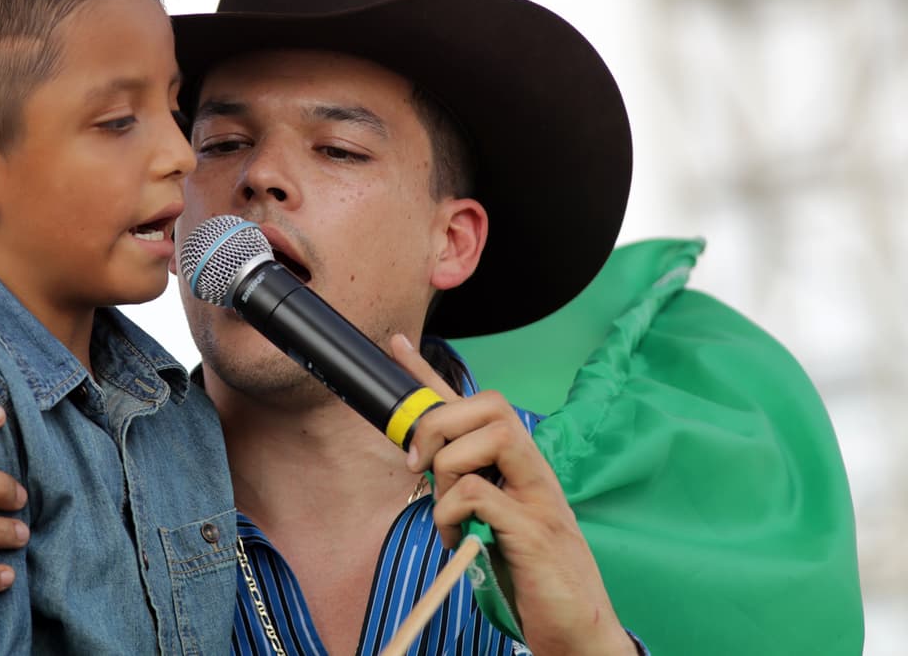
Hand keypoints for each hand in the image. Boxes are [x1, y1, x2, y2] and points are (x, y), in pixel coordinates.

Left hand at [393, 335, 633, 655]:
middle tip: (419, 468)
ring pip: (489, 438)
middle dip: (438, 425)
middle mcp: (532, 470)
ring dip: (449, 473)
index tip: (396, 345)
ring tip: (448, 516)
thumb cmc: (531, 576)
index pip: (474, 404)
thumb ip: (465, 488)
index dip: (430, 373)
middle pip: (487, 404)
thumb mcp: (489, 521)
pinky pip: (480, 495)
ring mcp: (538, 496)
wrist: (578, 629)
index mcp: (516, 465)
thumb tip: (423, 466)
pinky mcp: (535, 531)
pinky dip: (454, 514)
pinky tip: (458, 540)